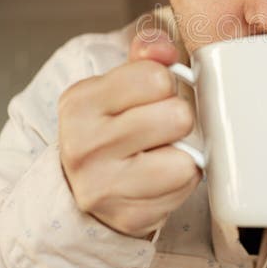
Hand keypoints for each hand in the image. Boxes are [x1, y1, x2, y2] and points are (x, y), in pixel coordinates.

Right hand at [58, 30, 200, 238]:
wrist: (82, 186)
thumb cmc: (111, 126)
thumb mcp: (118, 81)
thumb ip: (147, 53)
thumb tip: (166, 51)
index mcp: (80, 102)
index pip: (156, 77)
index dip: (165, 84)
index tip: (150, 96)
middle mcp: (85, 146)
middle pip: (178, 116)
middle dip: (178, 117)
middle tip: (159, 126)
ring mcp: (105, 187)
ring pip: (186, 158)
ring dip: (183, 152)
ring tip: (161, 150)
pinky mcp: (130, 216)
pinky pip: (186, 187)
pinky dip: (182, 179)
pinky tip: (160, 175)